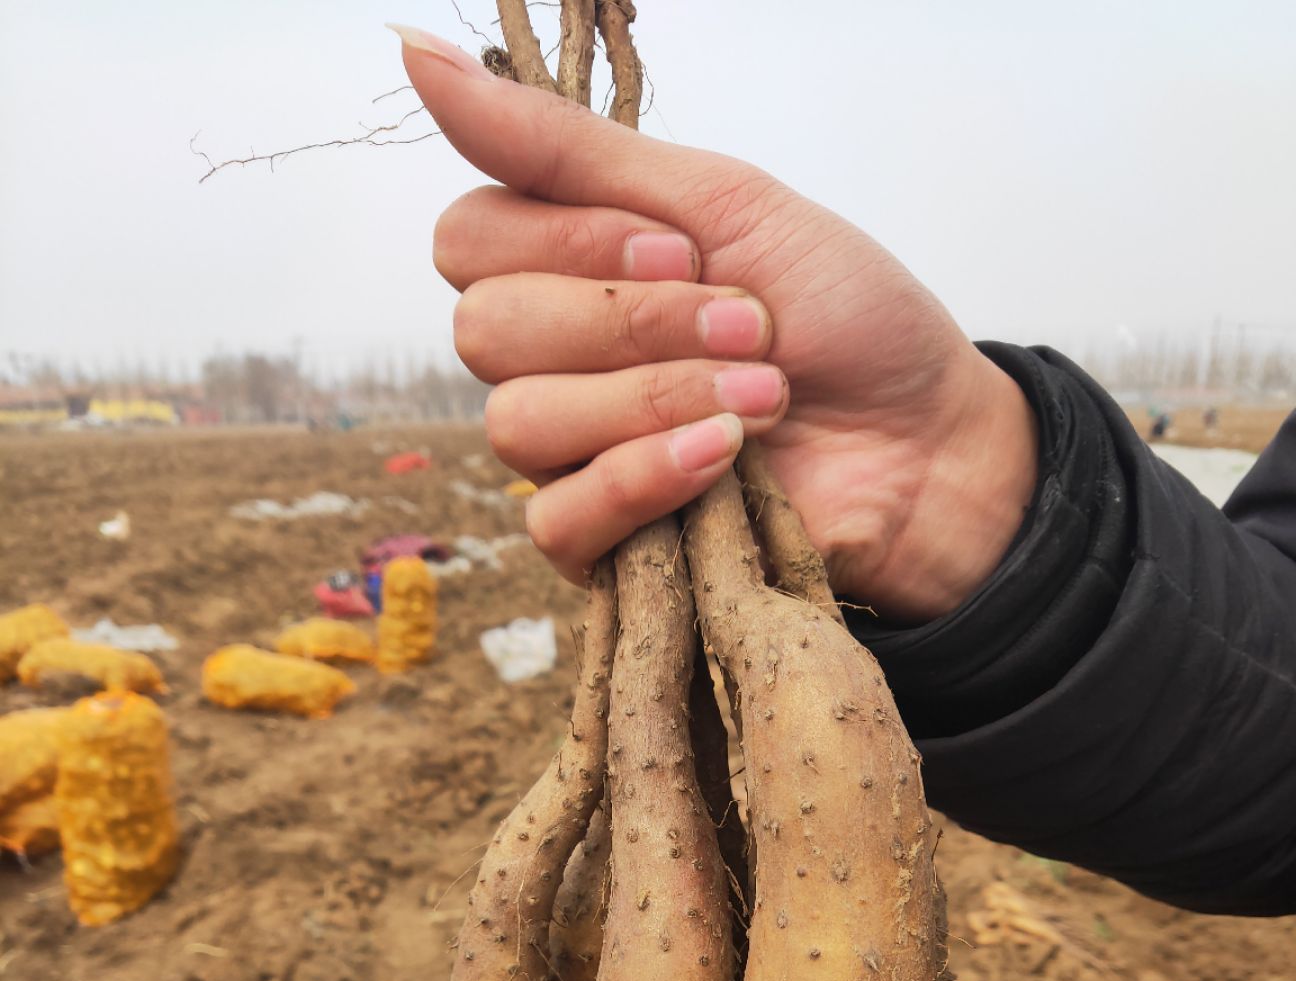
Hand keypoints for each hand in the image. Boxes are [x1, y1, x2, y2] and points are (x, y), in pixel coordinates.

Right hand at [396, 29, 1036, 617]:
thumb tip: (415, 52)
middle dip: (629, 321)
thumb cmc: (841, 316)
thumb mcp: (718, 199)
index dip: (567, 244)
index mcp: (562, 268)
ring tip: (763, 396)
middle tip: (748, 326)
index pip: (467, 241)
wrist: (926, 439)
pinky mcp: (603, 547)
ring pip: (518, 424)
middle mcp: (550, 361)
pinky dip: (646, 479)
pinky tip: (726, 460)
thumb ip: (566, 147)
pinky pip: (556, 518)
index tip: (684, 248)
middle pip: (484, 332)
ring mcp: (570, 459)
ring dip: (653, 398)